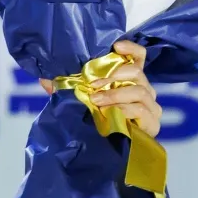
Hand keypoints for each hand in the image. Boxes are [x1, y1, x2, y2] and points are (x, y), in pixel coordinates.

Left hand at [39, 38, 161, 137]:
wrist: (110, 151)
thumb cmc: (98, 122)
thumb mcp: (80, 102)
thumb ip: (66, 90)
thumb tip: (45, 80)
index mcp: (129, 80)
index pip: (138, 57)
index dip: (130, 49)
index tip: (116, 46)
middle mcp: (143, 89)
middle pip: (136, 72)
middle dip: (113, 75)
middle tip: (92, 83)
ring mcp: (150, 106)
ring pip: (139, 91)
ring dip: (115, 94)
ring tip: (96, 100)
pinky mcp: (152, 123)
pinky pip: (141, 110)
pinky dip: (124, 109)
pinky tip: (110, 113)